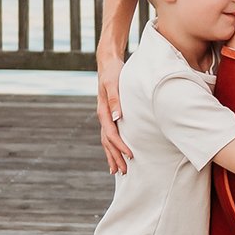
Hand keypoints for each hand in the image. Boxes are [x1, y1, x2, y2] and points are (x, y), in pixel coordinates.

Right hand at [95, 39, 133, 174]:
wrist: (107, 63)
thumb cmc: (113, 73)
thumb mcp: (113, 84)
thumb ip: (115, 100)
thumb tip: (117, 117)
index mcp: (103, 112)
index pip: (111, 135)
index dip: (120, 147)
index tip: (131, 156)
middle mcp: (103, 116)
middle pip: (107, 142)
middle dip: (115, 157)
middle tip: (123, 172)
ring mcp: (105, 116)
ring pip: (106, 141)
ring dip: (111, 156)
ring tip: (116, 170)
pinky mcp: (109, 114)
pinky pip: (109, 135)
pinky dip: (112, 146)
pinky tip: (117, 153)